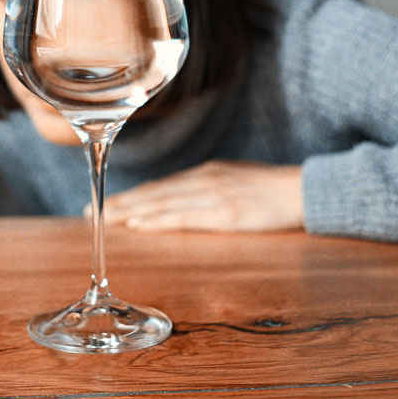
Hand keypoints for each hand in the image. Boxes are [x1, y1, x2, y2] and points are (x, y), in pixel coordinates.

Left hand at [103, 160, 304, 231]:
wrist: (306, 190)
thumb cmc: (275, 192)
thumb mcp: (237, 183)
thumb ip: (211, 190)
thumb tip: (186, 203)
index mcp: (206, 173)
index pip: (160, 187)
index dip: (133, 196)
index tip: (107, 203)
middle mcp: (203, 180)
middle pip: (153, 193)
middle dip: (121, 203)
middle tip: (91, 211)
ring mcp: (212, 195)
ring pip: (161, 204)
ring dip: (130, 212)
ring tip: (105, 220)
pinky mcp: (223, 212)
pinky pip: (182, 217)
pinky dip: (156, 220)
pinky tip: (138, 225)